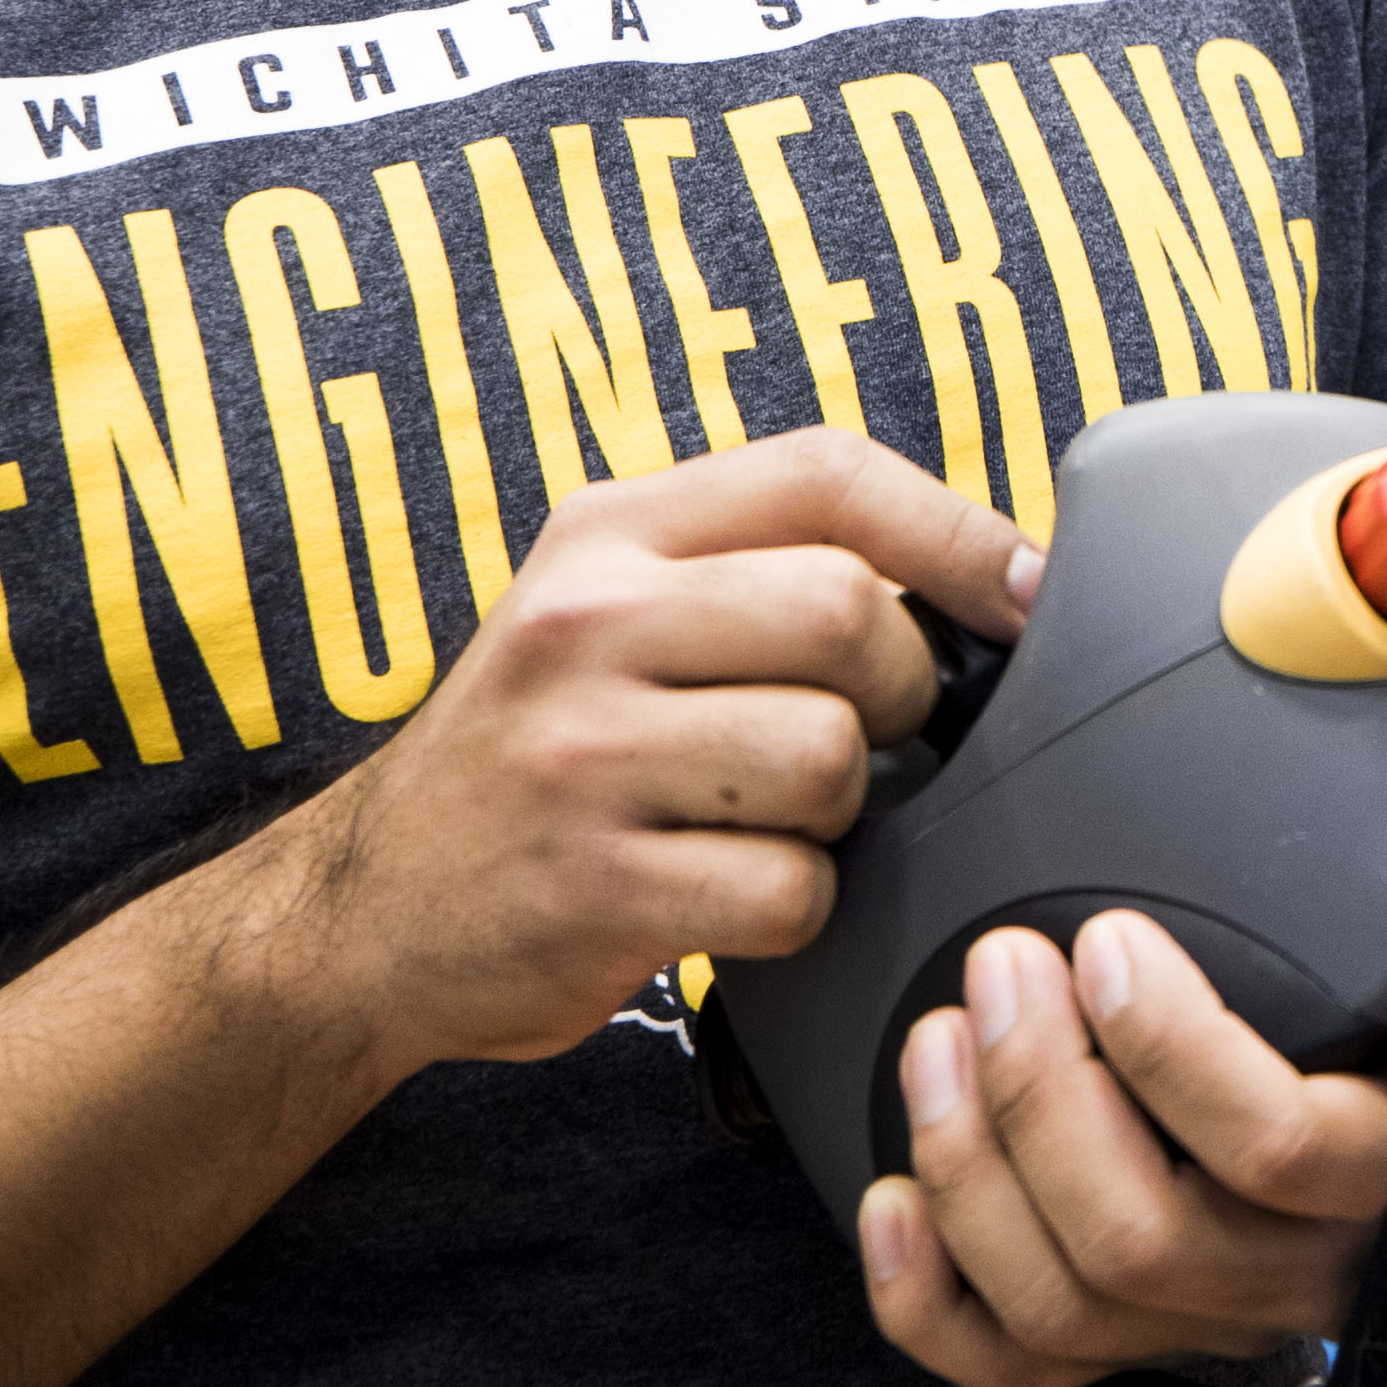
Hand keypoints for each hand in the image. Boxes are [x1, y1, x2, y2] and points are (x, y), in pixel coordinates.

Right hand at [210, 428, 1040, 1075]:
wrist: (361, 913)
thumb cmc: (544, 754)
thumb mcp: (612, 613)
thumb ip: (757, 570)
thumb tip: (989, 579)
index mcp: (611, 531)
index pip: (827, 472)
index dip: (958, 529)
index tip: (1025, 592)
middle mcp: (587, 621)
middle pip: (845, 613)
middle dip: (899, 689)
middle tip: (865, 737)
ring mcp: (580, 755)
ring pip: (828, 756)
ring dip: (842, 811)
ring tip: (774, 821)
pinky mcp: (590, 887)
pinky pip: (787, 888)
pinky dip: (796, 906)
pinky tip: (732, 898)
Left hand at [854, 729, 1386, 1386]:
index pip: (1277, 1148)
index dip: (1172, 1055)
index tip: (1105, 939)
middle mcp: (1310, 1269)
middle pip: (1144, 1237)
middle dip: (1040, 1099)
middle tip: (998, 968)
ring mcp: (1216, 1316)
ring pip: (1066, 1303)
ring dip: (975, 1171)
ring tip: (937, 1035)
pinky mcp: (1138, 1336)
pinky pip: (1016, 1366)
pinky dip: (929, 1301)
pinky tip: (889, 1194)